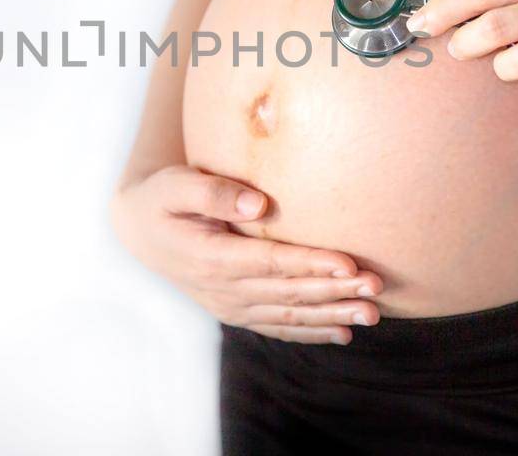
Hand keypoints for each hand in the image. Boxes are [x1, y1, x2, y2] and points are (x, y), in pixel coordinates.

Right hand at [110, 165, 381, 344]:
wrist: (140, 230)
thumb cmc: (163, 198)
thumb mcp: (176, 185)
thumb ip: (215, 193)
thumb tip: (259, 205)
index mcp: (209, 258)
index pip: (270, 263)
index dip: (311, 265)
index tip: (350, 264)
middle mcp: (221, 290)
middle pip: (287, 294)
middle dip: (335, 292)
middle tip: (377, 288)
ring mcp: (229, 305)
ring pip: (289, 316)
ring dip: (332, 315)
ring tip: (373, 313)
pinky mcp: (236, 311)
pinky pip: (278, 328)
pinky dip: (311, 332)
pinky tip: (343, 332)